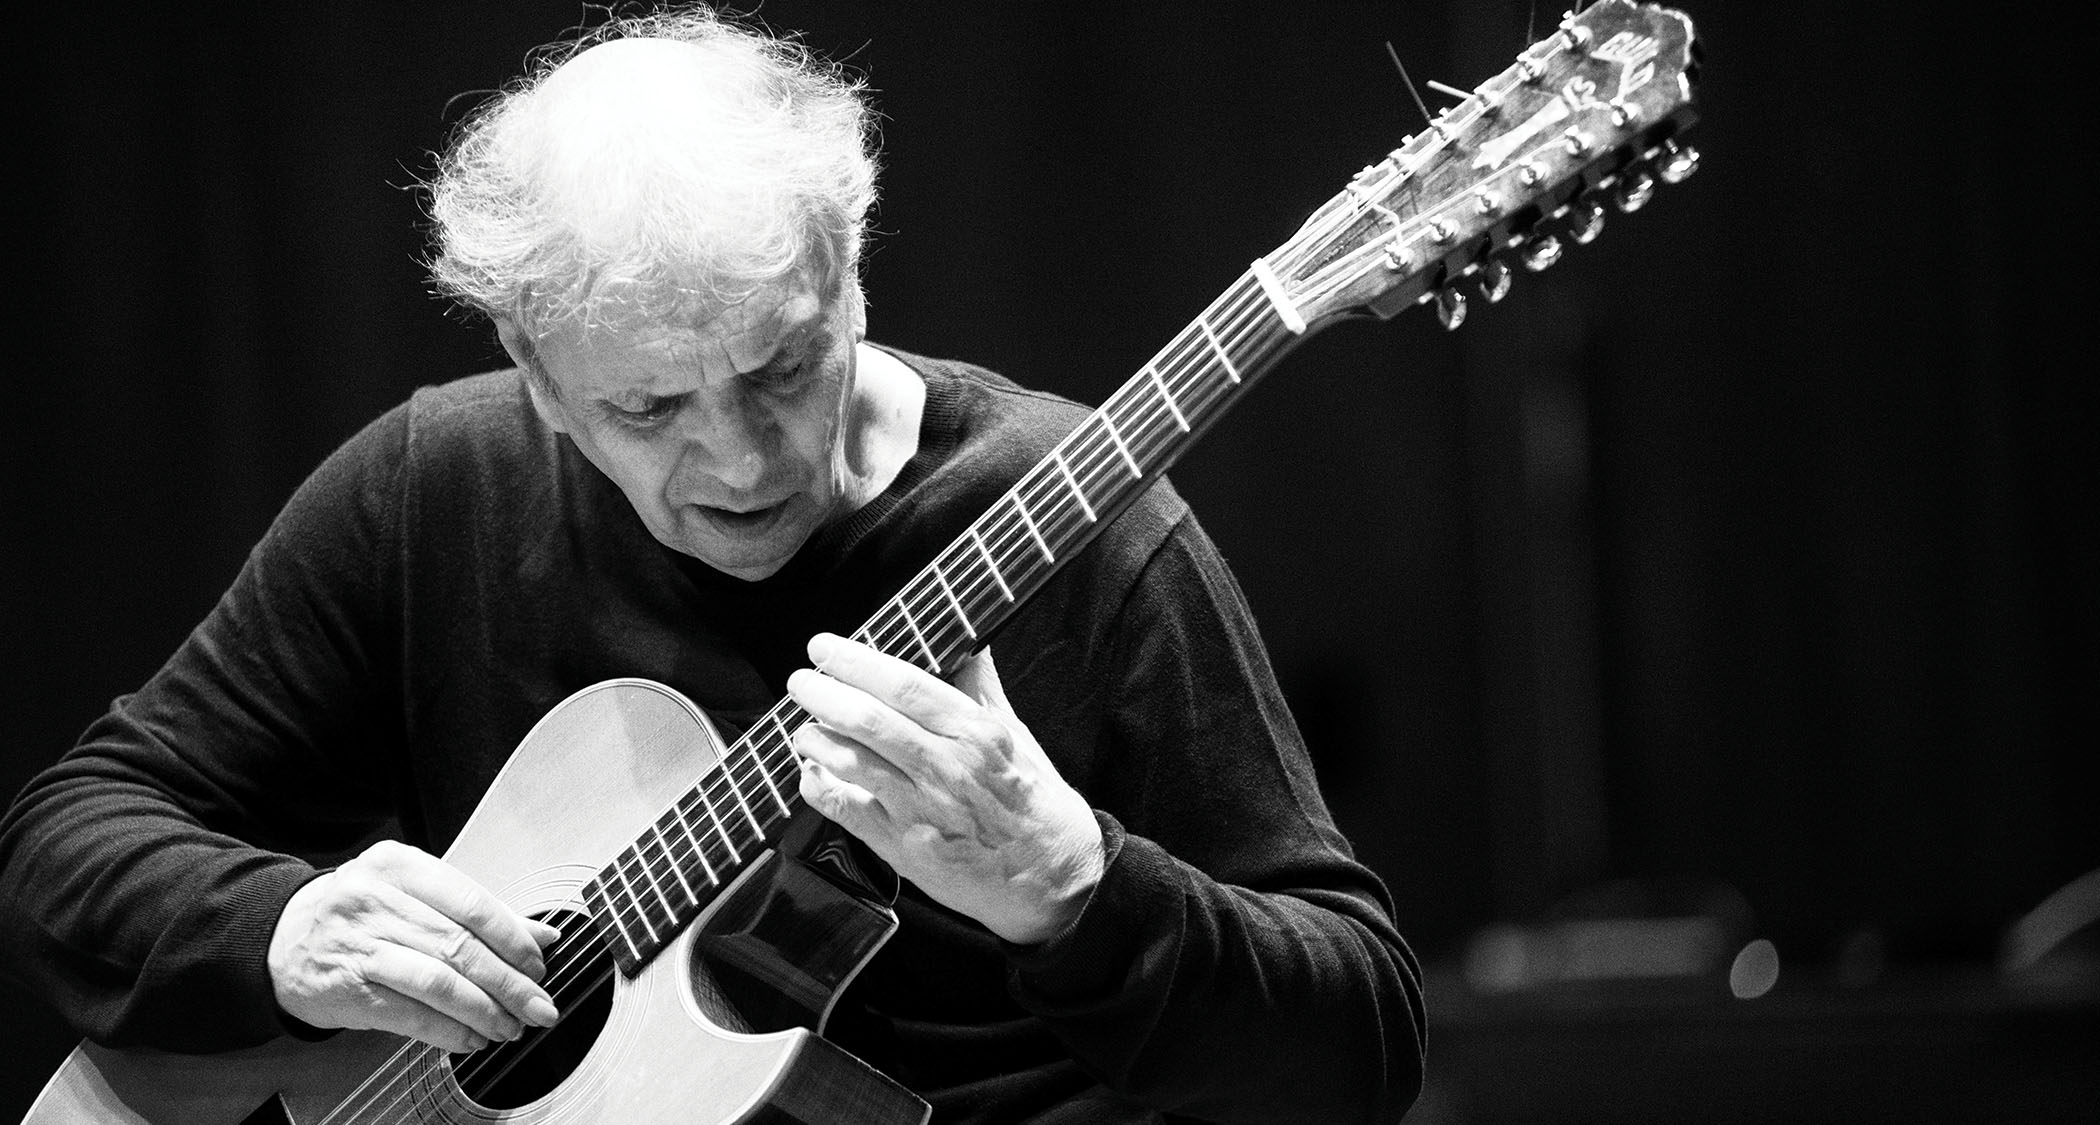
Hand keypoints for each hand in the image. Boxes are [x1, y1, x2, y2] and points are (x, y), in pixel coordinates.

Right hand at [267, 840, 560, 1052]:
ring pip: (439, 982)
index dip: (514, 940)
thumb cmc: (360, 912)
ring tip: (511, 1026)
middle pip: (461, 947)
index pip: (473, 904)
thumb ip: (478, 911)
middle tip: (538, 1006)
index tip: (539, 965)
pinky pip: (410, 1014)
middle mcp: (377, 900)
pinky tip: (472, 1037)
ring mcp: (359, 944)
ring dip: (486, 1011)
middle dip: (511, 984)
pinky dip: (449, 1031)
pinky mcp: (347, 988)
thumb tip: (542, 935)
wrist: (281, 937)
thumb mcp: (414, 893)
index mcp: (400, 866)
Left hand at [786, 633, 1103, 945]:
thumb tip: (968, 645)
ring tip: (805, 728)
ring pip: (851, 762)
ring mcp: (923, 809)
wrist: (1050, 877)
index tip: (825, 648)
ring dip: (815, 738)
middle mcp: (948, 767)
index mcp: (977, 733)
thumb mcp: (1016, 736)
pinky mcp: (904, 849)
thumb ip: (983, 688)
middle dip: (822, 693)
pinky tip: (813, 772)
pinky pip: (845, 810)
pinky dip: (819, 786)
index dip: (856, 662)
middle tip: (800, 682)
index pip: (906, 685)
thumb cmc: (1032, 803)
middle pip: (869, 719)